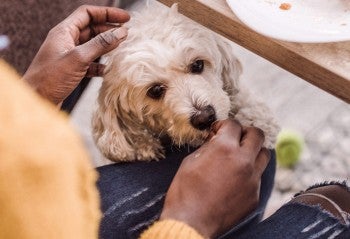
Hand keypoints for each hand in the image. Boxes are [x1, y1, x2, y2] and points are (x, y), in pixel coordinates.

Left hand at [23, 5, 129, 104]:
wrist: (37, 101)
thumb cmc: (50, 78)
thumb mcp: (78, 58)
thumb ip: (100, 44)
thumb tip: (120, 33)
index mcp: (64, 32)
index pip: (88, 13)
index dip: (107, 13)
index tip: (126, 19)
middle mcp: (66, 41)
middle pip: (92, 28)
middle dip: (109, 30)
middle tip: (127, 35)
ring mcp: (69, 56)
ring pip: (92, 46)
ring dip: (107, 47)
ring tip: (122, 49)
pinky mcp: (72, 70)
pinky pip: (90, 63)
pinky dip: (101, 65)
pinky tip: (109, 70)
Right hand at [160, 119, 269, 237]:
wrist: (191, 223)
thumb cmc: (185, 191)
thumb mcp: (190, 161)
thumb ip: (208, 147)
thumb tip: (216, 140)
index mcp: (225, 148)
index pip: (234, 125)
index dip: (224, 125)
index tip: (217, 131)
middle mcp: (244, 161)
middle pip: (257, 135)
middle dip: (244, 132)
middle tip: (234, 138)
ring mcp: (252, 179)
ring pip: (264, 155)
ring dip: (253, 151)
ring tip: (240, 157)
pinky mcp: (254, 196)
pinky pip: (257, 177)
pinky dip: (249, 173)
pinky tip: (235, 179)